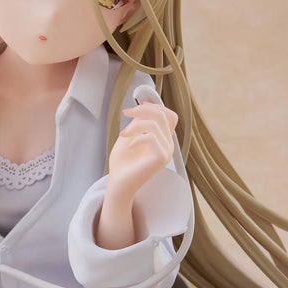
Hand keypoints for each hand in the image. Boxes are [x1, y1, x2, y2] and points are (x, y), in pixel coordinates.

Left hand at [97, 102, 177, 249]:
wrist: (118, 184)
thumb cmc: (122, 162)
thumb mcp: (129, 135)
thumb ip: (139, 121)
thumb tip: (145, 103)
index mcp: (162, 139)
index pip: (169, 116)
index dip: (154, 106)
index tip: (133, 109)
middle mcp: (168, 145)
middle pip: (164, 115)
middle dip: (143, 109)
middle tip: (126, 113)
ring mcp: (166, 152)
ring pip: (156, 124)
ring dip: (135, 125)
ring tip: (123, 134)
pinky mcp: (160, 159)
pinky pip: (151, 137)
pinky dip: (137, 137)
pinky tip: (128, 145)